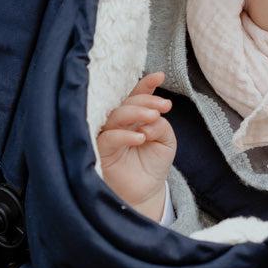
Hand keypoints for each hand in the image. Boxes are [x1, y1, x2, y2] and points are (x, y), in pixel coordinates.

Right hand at [96, 72, 176, 220]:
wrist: (145, 191)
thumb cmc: (153, 163)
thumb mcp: (166, 141)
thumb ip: (161, 126)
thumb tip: (151, 119)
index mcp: (134, 116)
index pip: (137, 95)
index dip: (146, 84)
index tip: (159, 76)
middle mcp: (119, 122)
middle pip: (126, 102)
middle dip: (146, 101)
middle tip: (163, 106)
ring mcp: (108, 134)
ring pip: (116, 116)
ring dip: (135, 112)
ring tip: (154, 117)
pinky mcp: (101, 150)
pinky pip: (109, 138)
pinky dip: (124, 135)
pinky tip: (141, 136)